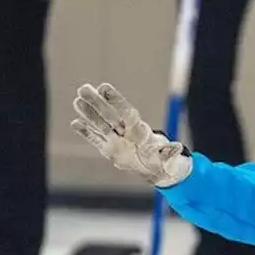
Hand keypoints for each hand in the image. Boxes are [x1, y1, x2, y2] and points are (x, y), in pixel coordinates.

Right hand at [72, 83, 192, 187]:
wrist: (153, 168)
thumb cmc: (161, 160)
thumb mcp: (167, 158)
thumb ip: (169, 152)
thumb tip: (179, 147)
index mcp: (139, 131)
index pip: (125, 112)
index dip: (115, 100)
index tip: (104, 87)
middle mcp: (125, 132)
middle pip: (108, 114)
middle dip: (96, 102)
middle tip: (83, 88)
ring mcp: (115, 139)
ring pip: (99, 125)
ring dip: (88, 113)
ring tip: (76, 100)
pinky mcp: (108, 148)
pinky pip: (95, 139)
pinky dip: (86, 132)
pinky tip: (75, 123)